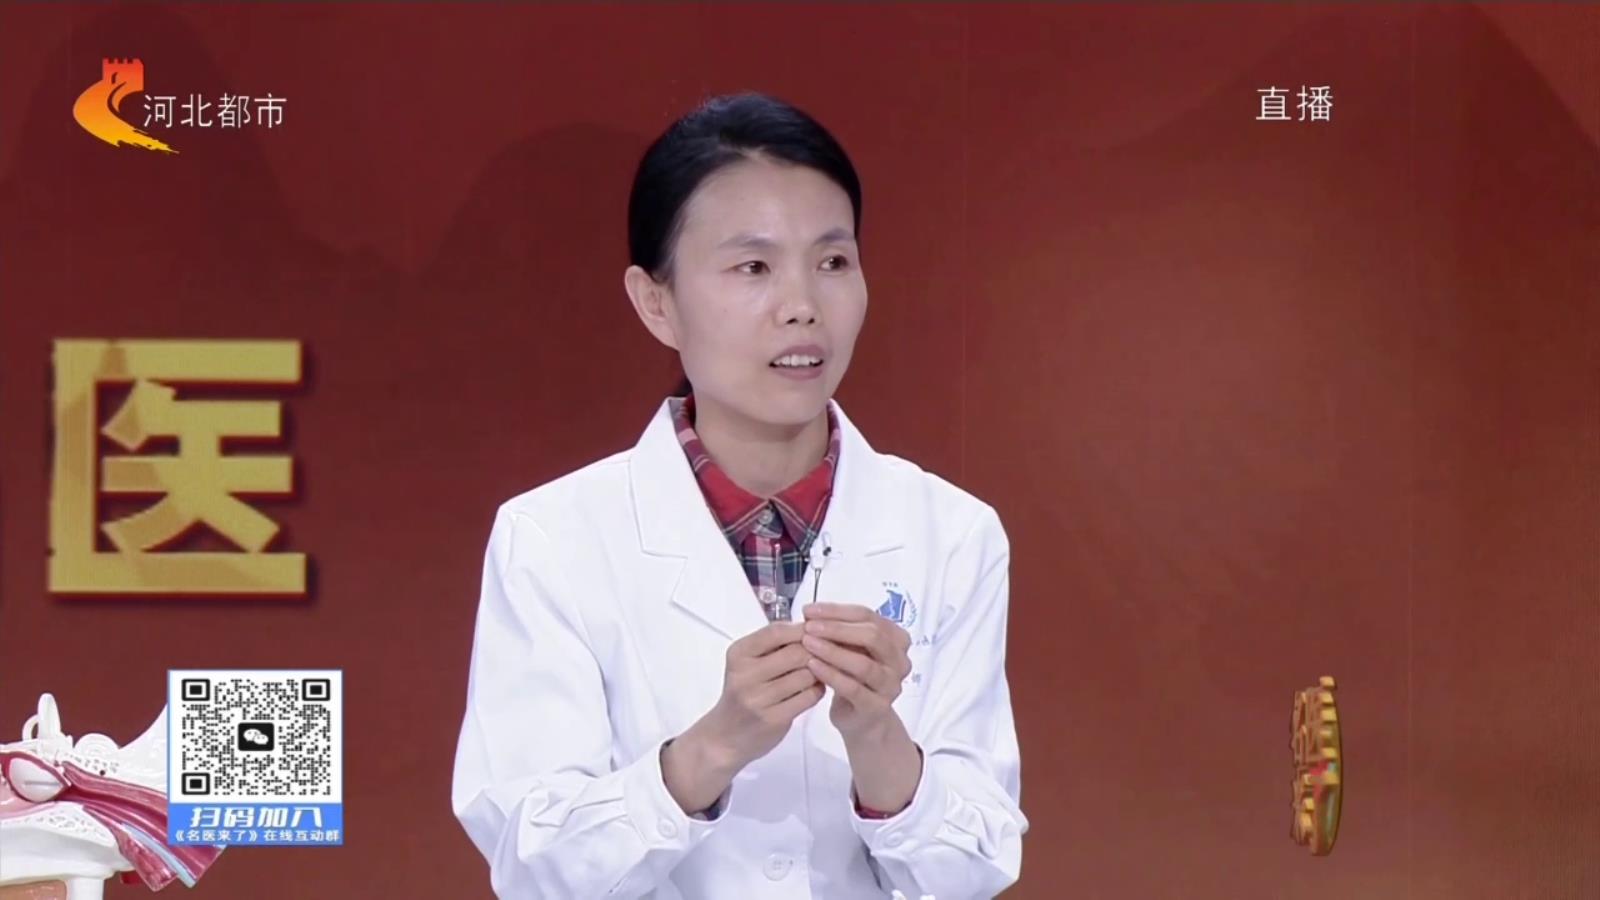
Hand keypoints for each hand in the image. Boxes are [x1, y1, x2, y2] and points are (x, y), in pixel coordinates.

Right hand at [662, 622, 822, 813]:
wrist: (725, 736)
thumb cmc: (742, 693)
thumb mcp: (746, 663)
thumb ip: (773, 645)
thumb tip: (812, 626)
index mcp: (738, 654)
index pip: (776, 631)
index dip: (802, 629)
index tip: (816, 631)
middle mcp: (745, 675)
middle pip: (796, 652)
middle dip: (816, 651)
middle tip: (826, 654)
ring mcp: (758, 698)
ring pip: (806, 674)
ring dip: (820, 672)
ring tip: (820, 672)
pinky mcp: (773, 719)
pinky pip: (808, 696)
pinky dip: (817, 690)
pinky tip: (814, 689)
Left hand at [799, 603, 911, 742]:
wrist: (861, 719)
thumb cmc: (854, 677)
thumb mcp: (850, 649)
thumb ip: (838, 631)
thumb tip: (810, 613)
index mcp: (896, 639)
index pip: (867, 616)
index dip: (836, 611)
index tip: (808, 610)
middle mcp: (900, 661)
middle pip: (872, 636)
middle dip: (836, 629)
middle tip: (808, 627)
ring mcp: (891, 686)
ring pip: (863, 664)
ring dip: (832, 651)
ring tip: (807, 643)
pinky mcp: (877, 707)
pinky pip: (853, 688)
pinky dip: (831, 674)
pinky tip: (812, 665)